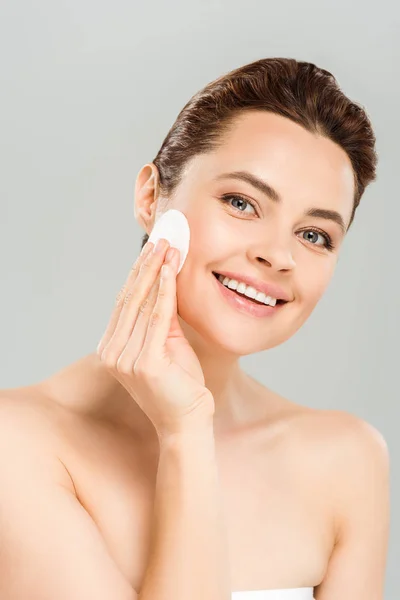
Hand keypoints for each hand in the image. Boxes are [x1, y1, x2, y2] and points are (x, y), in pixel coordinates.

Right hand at [96, 239, 214, 437]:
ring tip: (168, 246)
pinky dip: (164, 291)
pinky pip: (157, 318)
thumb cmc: (180, 384)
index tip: (152, 247)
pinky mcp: (145, 364)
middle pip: (130, 298)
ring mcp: (125, 359)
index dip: (139, 272)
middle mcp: (112, 352)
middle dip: (147, 265)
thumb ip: (161, 317)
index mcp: (111, 347)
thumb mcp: (167, 344)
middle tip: (161, 237)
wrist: (187, 422)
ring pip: (142, 304)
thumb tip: (165, 279)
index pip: (125, 301)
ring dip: (157, 271)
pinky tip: (170, 270)